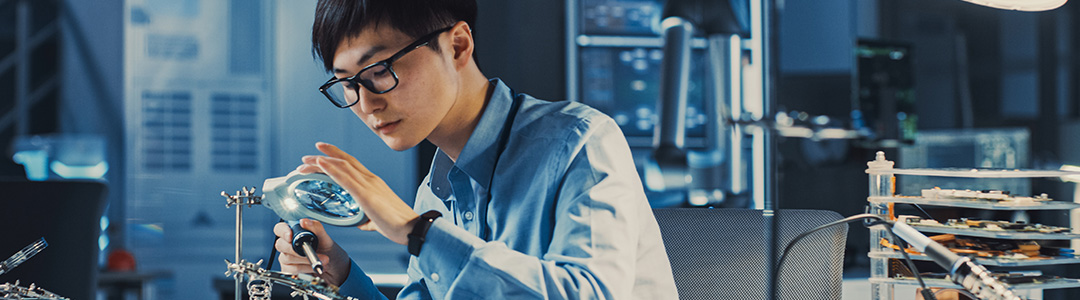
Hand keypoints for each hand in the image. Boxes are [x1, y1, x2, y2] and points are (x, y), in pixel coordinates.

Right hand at [274, 219, 350, 285]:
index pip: (280, 229)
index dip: (282, 231)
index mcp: (296, 233)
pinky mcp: (290, 270)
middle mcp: (289, 245)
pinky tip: (314, 267)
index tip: (290, 236)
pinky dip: (304, 268)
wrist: (336, 269)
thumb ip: (316, 228)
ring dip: (306, 260)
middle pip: (281, 244)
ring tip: (321, 259)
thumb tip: (304, 221)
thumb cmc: (330, 252)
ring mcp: (288, 258)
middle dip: (297, 250)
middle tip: (313, 251)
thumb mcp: (326, 239)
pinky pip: (291, 270)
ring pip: (287, 258)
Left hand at [294, 142, 419, 244]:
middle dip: (323, 156)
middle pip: (343, 161)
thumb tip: (358, 221)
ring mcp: (369, 185)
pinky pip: (346, 178)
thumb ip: (366, 218)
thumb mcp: (376, 218)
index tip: (321, 153)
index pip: (352, 163)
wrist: (412, 228)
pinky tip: (320, 164)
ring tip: (305, 161)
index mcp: (374, 183)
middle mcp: (371, 179)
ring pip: (342, 166)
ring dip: (321, 161)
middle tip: (306, 157)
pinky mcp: (366, 195)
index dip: (336, 155)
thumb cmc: (399, 225)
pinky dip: (331, 169)